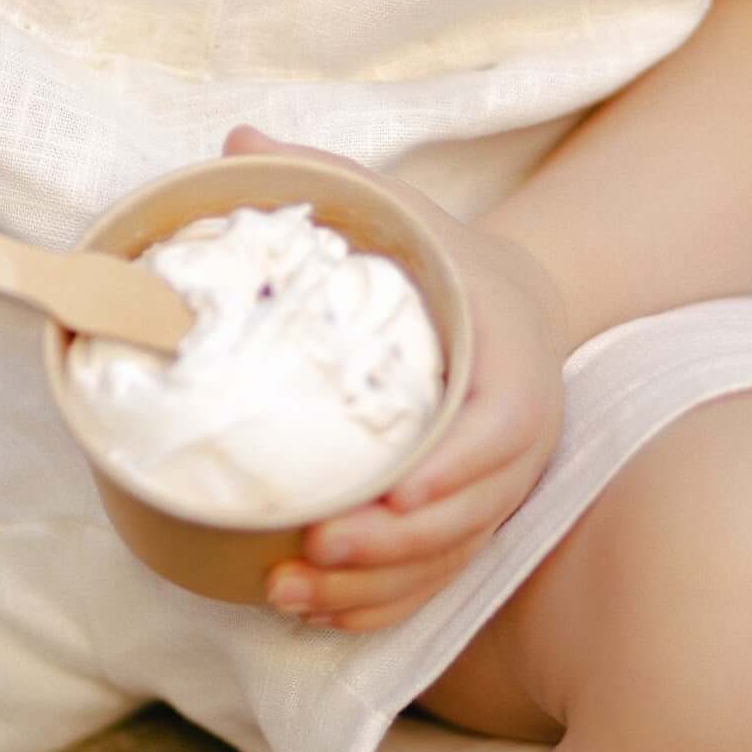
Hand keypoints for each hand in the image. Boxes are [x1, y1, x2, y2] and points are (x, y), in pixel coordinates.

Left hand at [223, 126, 569, 633]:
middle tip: (311, 547)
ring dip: (372, 588)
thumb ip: (325, 179)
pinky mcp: (469, 521)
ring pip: (447, 560)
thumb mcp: (399, 209)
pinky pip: (434, 582)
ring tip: (288, 589)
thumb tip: (234, 140)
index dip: (452, 468)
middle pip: (468, 514)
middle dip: (391, 544)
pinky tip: (319, 611)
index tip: (391, 487)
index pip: (500, 429)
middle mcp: (516, 442)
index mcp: (513, 364)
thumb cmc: (445, 260)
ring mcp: (496, 490)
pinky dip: (381, 606)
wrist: (517, 304)